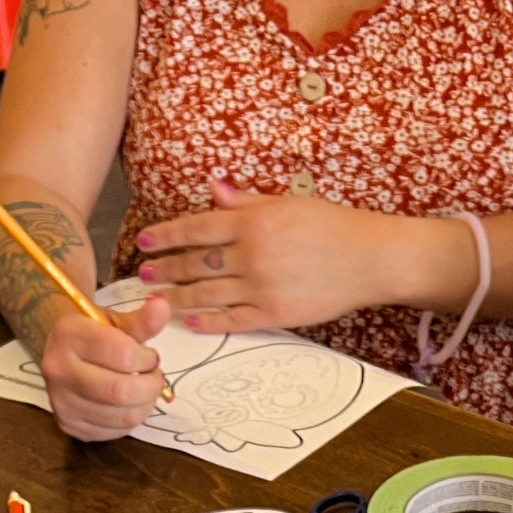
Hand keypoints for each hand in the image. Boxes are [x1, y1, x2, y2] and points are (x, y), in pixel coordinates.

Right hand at [41, 294, 170, 440]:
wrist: (64, 353)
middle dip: (151, 387)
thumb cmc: (95, 334)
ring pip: (122, 416)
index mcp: (69, 334)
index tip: (150, 356)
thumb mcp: (116, 322)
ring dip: (145, 405)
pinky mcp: (68, 425)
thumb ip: (141, 320)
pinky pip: (114, 432)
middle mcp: (58, 369)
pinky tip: (128, 405)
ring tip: (144, 390)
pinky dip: (130, 420)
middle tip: (155, 377)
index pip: (123, 355)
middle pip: (121, 392)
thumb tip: (162, 307)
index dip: (148, 359)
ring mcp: (60, 401)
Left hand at [133, 179, 444, 332]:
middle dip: (166, 269)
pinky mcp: (275, 314)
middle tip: (143, 274)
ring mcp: (262, 287)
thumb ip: (248, 202)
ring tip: (156, 299)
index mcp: (254, 222)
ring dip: (176, 297)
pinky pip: (233, 319)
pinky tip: (189, 320)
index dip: (168, 235)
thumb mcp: (289, 203)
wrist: (370, 259)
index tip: (145, 241)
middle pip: (196, 264)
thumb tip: (214, 192)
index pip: (198, 227)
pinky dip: (208, 320)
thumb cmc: (333, 226)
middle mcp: (253, 254)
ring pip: (207, 294)